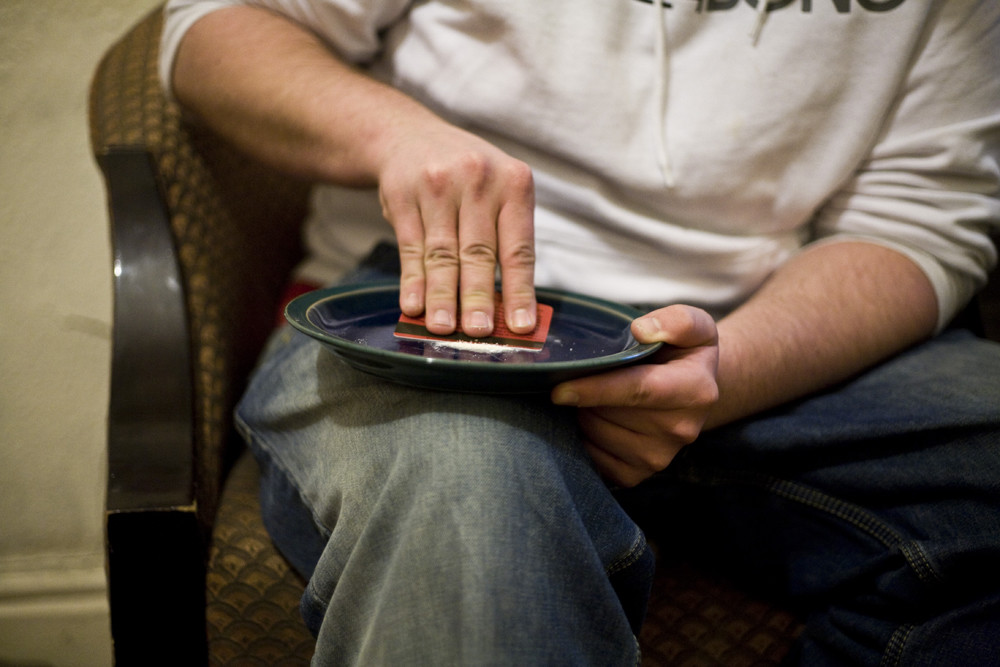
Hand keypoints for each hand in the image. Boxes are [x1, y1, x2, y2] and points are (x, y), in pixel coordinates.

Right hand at [376, 124, 536, 336]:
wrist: (409, 136)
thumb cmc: (466, 178)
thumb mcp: (496, 192)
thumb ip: (505, 241)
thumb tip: (508, 309)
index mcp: (514, 183)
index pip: (519, 248)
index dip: (519, 291)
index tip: (521, 325)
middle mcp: (478, 179)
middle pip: (478, 253)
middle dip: (477, 298)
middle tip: (479, 333)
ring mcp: (438, 185)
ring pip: (442, 253)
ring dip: (442, 296)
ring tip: (442, 329)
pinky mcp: (403, 194)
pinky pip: (410, 246)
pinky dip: (412, 280)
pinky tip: (413, 305)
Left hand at [551, 306, 719, 486]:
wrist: (694, 392)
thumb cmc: (685, 353)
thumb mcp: (694, 325)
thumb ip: (676, 321)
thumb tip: (641, 331)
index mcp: (696, 390)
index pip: (638, 390)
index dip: (595, 389)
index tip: (559, 388)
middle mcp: (681, 430)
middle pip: (610, 414)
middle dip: (585, 395)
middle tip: (582, 376)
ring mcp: (660, 457)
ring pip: (598, 436)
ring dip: (583, 414)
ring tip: (592, 396)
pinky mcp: (639, 475)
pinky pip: (595, 461)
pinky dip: (584, 439)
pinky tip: (592, 418)